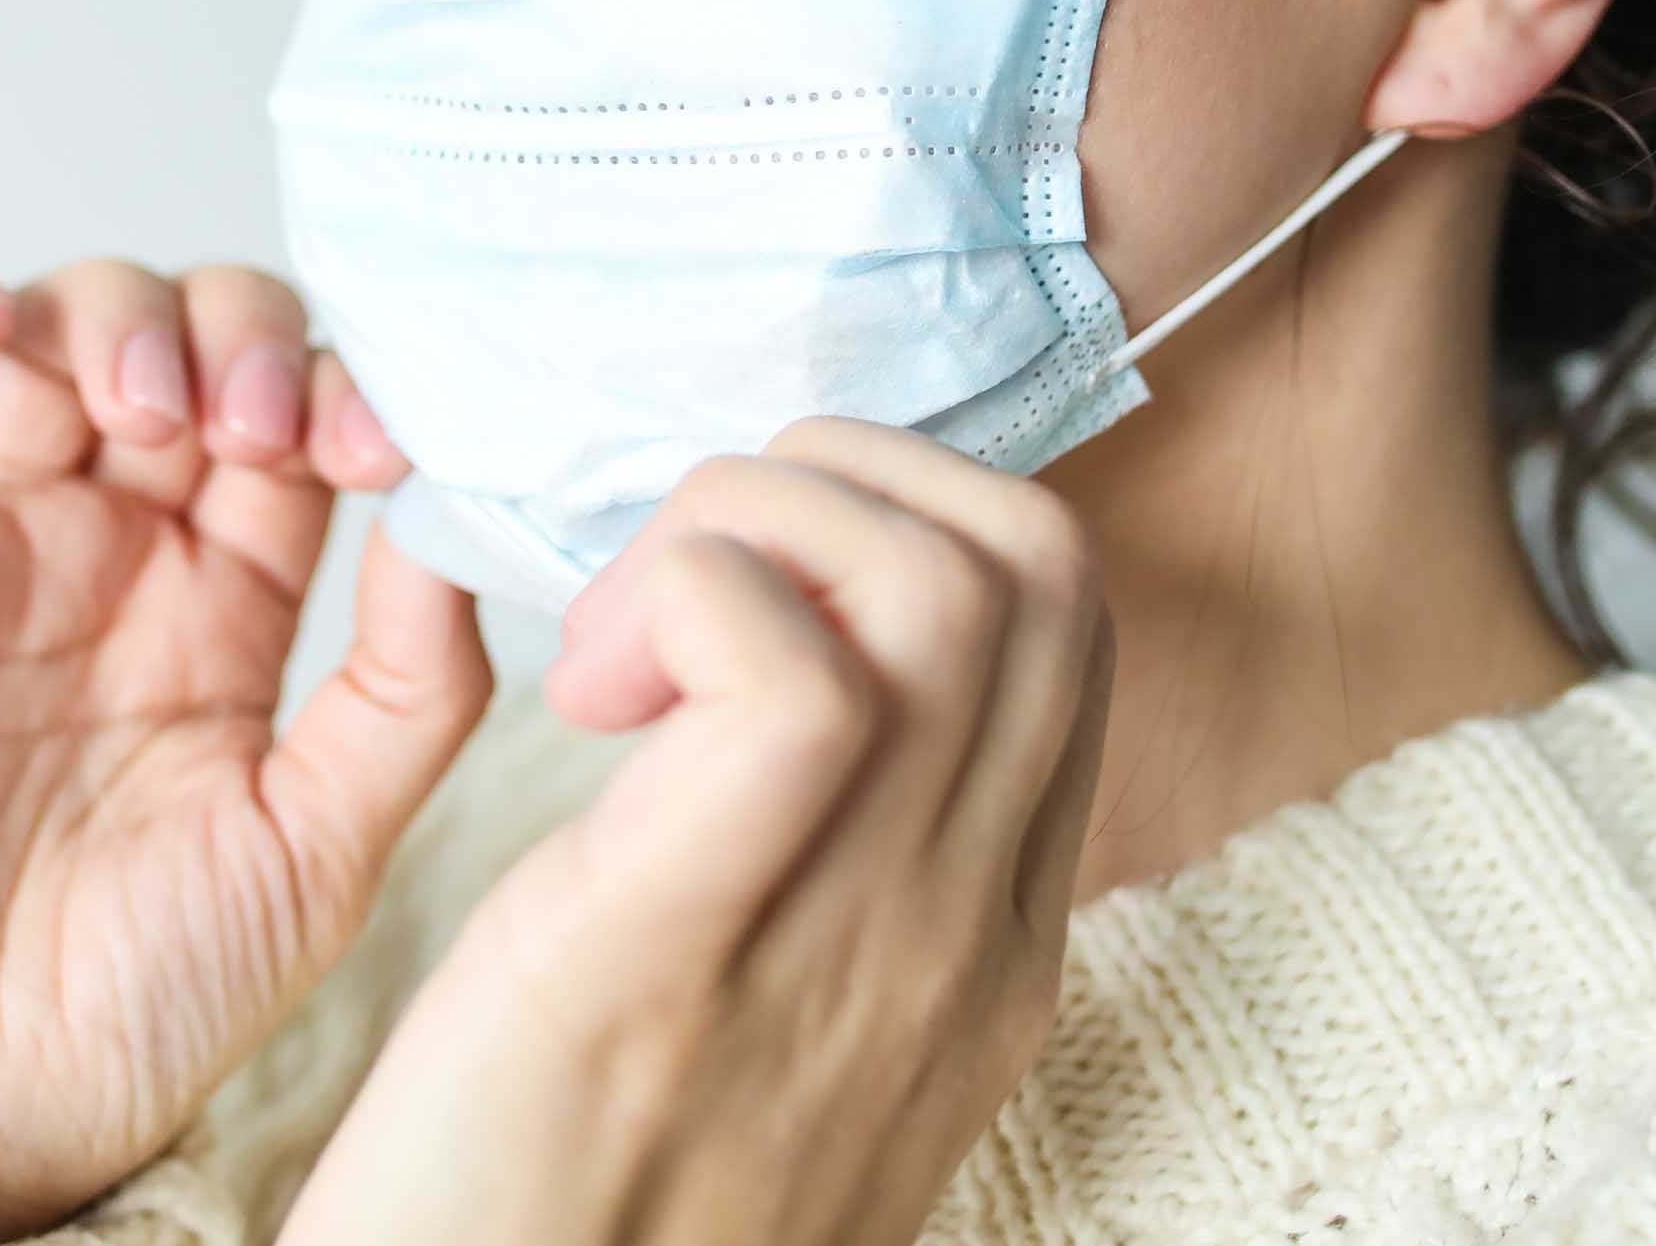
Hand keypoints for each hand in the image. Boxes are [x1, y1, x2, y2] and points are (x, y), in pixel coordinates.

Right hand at [0, 237, 490, 1245]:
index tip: (368, 445)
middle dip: (233, 334)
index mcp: (237, 591)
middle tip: (244, 424)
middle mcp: (116, 541)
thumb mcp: (329, 840)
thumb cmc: (148, 990)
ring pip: (49, 326)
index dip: (340, 387)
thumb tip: (458, 518)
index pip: (302, 408)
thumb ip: (414, 682)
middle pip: (188, 332)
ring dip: (108, 312)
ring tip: (141, 408)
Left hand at [274, 416, 1114, 1245]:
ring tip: (622, 634)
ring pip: (936, 585)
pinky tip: (590, 689)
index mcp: (995, 939)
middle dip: (846, 479)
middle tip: (683, 574)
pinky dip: (688, 601)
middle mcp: (967, 934)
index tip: (759, 574)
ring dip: (754, 523)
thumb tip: (800, 649)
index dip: (915, 519)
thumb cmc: (590, 1190)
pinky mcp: (678, 951)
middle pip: (1035, 563)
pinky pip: (789, 681)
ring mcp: (858, 951)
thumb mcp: (795, 1022)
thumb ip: (851, 858)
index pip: (1065, 623)